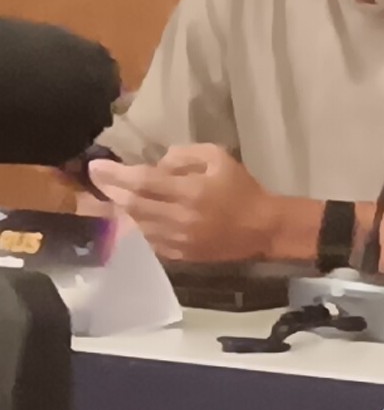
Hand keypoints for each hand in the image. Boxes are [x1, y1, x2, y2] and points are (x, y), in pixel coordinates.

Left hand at [94, 143, 285, 266]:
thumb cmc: (243, 189)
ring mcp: (176, 239)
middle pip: (131, 204)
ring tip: (107, 197)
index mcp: (191, 191)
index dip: (115, 173)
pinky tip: (129, 218)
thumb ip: (186, 154)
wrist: (263, 229)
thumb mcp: (220, 158)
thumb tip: (158, 162)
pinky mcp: (177, 254)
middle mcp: (179, 217)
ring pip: (135, 224)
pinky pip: (146, 240)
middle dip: (109, 190)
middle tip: (95, 180)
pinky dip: (133, 228)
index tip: (96, 166)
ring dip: (118, 210)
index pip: (142, 181)